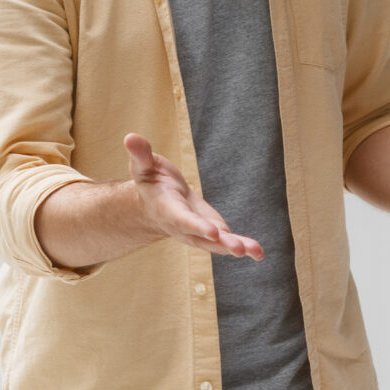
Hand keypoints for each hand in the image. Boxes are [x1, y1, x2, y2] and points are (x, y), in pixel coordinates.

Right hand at [125, 133, 259, 258]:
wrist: (157, 203)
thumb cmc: (151, 181)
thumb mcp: (143, 165)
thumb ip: (140, 154)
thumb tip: (130, 137)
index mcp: (168, 210)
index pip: (183, 219)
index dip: (197, 226)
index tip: (213, 231)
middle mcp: (184, 227)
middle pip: (202, 237)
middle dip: (220, 242)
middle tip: (238, 248)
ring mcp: (199, 233)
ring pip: (217, 243)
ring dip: (236, 247)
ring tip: (254, 252)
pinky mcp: (213, 233)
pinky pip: (227, 242)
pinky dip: (244, 247)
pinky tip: (259, 253)